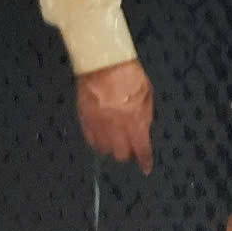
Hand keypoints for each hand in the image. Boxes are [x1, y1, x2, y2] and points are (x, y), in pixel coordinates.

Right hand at [77, 59, 155, 173]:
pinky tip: (101, 136)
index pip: (141, 148)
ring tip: (114, 139)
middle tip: (129, 146)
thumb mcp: (146, 94)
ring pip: (104, 149)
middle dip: (127, 152)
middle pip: (121, 154)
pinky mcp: (84, 120)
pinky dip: (97, 141)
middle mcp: (116, 127)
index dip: (144, 161)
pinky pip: (90, 140)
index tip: (145, 168)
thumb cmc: (130, 75)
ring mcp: (98, 125)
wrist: (103, 62)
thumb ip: (145, 115)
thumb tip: (144, 131)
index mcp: (135, 120)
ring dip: (111, 147)